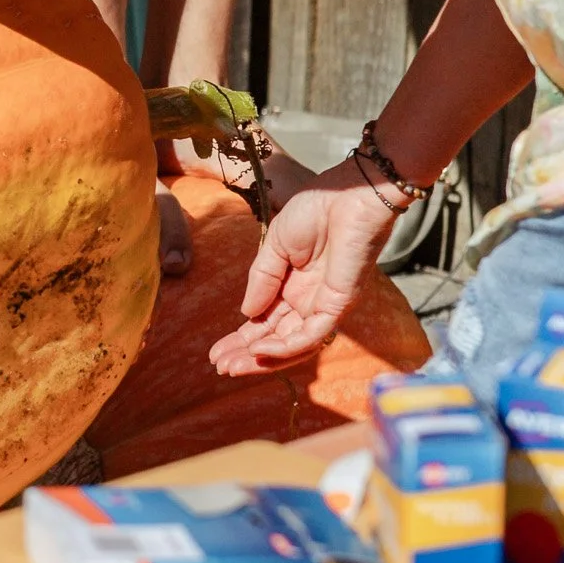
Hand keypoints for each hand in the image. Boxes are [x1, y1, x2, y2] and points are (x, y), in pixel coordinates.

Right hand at [208, 159, 398, 373]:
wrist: (347, 195)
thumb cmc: (316, 209)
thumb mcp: (276, 245)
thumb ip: (261, 279)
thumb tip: (246, 313)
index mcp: (294, 285)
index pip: (266, 321)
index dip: (242, 336)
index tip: (216, 351)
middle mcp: (309, 301)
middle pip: (276, 338)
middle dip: (247, 354)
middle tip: (220, 367)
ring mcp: (324, 305)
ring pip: (293, 346)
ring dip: (264, 359)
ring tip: (233, 367)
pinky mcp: (338, 305)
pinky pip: (312, 336)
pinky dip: (286, 347)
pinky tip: (260, 350)